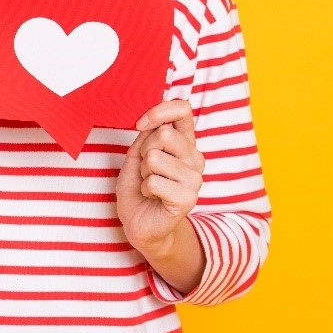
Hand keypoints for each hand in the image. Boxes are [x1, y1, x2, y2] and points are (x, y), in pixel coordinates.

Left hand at [116, 99, 205, 254]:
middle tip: (146, 169)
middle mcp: (195, 158)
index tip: (140, 124)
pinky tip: (153, 197)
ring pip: (155, 158)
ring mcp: (195, 179)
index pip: (183, 109)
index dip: (159, 111)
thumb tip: (152, 119)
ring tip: (149, 184)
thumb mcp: (138, 153)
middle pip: (164, 133)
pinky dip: (144, 189)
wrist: (138, 223)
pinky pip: (153, 181)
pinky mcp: (188, 199)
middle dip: (144, 150)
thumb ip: (147, 133)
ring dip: (143, 172)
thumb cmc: (137, 186)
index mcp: (185, 142)